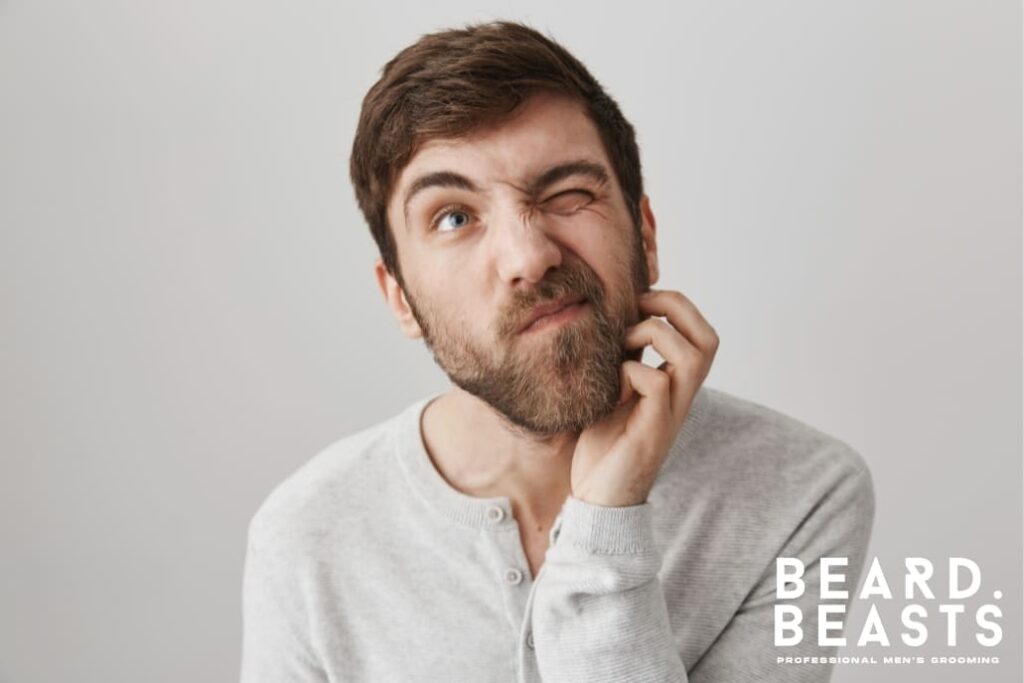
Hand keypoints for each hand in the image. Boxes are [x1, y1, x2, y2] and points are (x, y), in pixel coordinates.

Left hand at [571, 289, 718, 506]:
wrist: (598, 497)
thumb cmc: (604, 446)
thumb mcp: (613, 392)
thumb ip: (624, 362)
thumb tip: (615, 322)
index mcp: (675, 385)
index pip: (701, 335)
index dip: (678, 307)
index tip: (640, 300)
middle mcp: (681, 397)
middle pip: (708, 340)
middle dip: (677, 308)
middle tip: (641, 305)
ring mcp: (671, 413)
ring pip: (693, 355)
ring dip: (656, 333)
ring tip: (625, 341)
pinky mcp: (653, 429)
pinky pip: (657, 383)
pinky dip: (633, 370)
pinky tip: (613, 383)